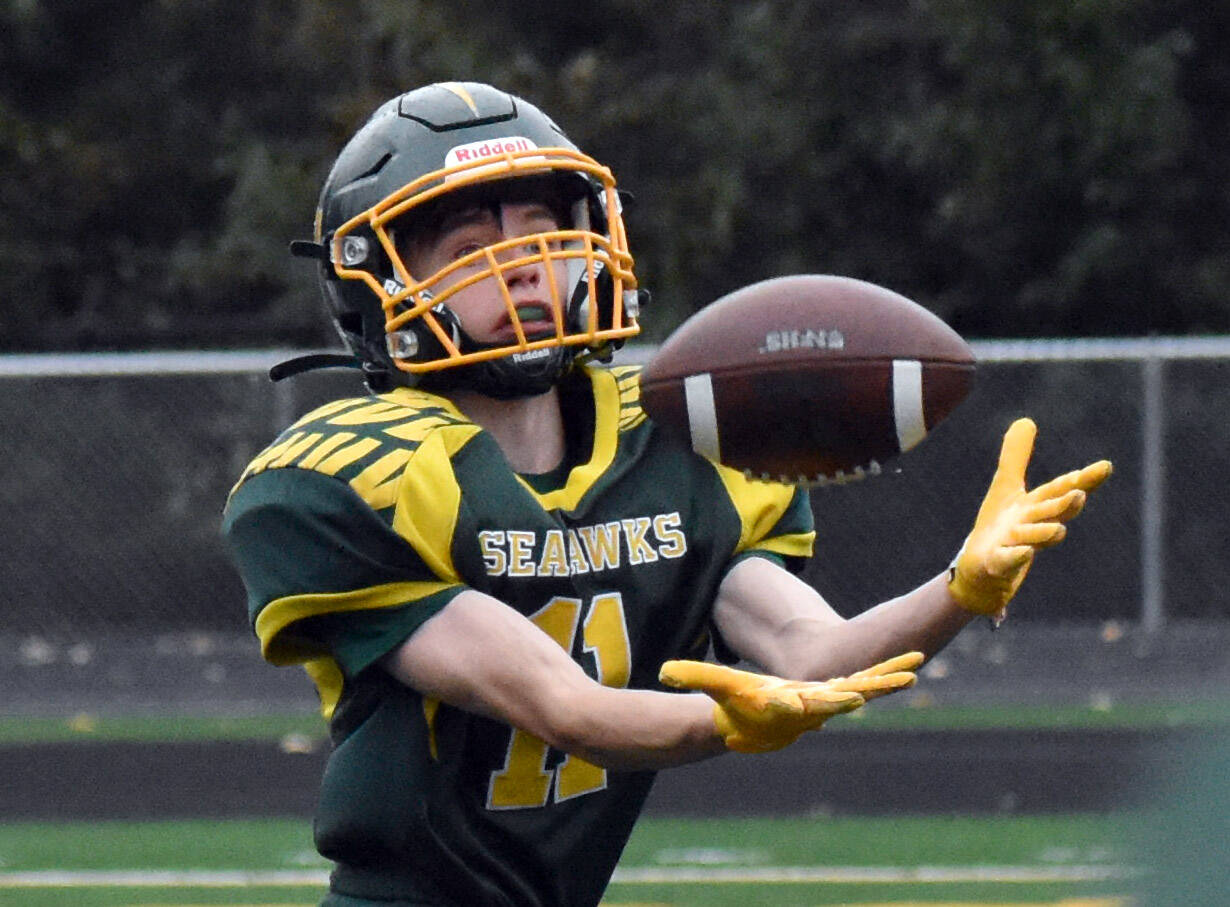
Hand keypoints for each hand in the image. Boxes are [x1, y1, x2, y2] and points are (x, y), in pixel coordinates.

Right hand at [659, 652, 922, 752]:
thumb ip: (695, 677)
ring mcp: (829, 700)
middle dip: (876, 686)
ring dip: (889, 679)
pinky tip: (909, 669)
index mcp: (792, 705)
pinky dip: (884, 675)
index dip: (833, 701)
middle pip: (851, 694)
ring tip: (916, 669)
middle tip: (906, 678)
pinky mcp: (836, 693)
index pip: (813, 703)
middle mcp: (817, 705)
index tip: (855, 700)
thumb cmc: (734, 708)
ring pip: (864, 687)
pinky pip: (865, 681)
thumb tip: (665, 671)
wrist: (751, 729)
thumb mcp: (717, 689)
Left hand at [949, 418, 1111, 619]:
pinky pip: (1006, 562)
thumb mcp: (1006, 488)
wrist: (980, 572)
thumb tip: (1026, 420)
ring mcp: (1015, 547)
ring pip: (1033, 540)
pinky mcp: (996, 565)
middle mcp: (1029, 527)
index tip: (1106, 466)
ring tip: (1057, 530)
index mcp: (1034, 507)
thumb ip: (1016, 457)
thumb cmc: (1000, 529)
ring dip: (1044, 533)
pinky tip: (1018, 552)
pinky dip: (1012, 557)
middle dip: (1065, 505)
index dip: (1082, 479)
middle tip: (1079, 495)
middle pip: (1051, 514)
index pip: (1060, 490)